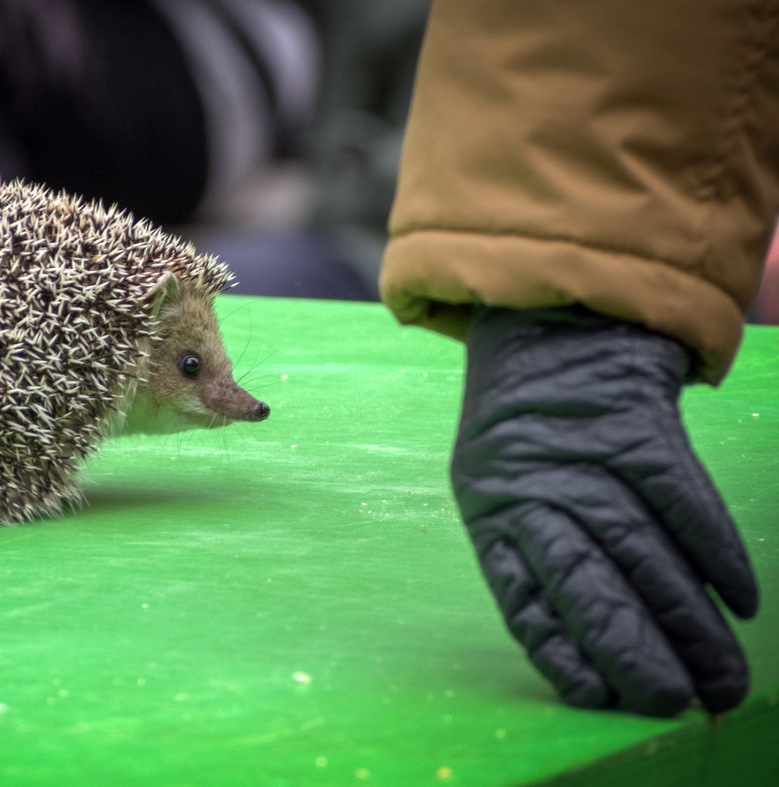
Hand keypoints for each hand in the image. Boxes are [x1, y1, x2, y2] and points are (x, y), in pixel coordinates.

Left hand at [451, 306, 757, 715]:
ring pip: (643, 551)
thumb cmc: (529, 425)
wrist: (556, 326)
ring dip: (688, 620)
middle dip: (635, 650)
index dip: (560, 653)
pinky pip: (681, 497)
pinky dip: (714, 550)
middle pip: (587, 582)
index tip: (597, 698)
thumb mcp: (500, 485)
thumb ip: (532, 556)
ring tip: (722, 678)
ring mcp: (584, 454)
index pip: (521, 596)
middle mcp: (531, 486)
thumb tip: (583, 652)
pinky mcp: (637, 424)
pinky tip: (739, 602)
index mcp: (489, 509)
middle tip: (676, 701)